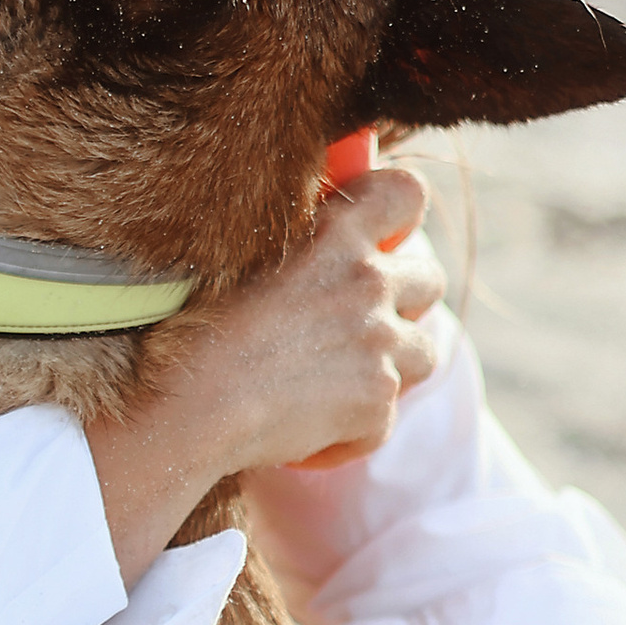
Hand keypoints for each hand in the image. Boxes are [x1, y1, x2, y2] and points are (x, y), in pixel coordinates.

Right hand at [185, 164, 443, 477]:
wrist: (196, 403)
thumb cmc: (198, 328)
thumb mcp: (241, 257)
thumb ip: (295, 243)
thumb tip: (308, 244)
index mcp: (335, 233)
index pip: (405, 194)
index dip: (400, 216)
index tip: (382, 239)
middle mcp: (368, 282)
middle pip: (429, 281)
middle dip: (405, 302)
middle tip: (358, 324)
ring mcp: (380, 344)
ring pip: (423, 353)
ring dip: (392, 366)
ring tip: (341, 380)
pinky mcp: (378, 403)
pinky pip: (384, 418)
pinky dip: (352, 430)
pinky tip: (309, 430)